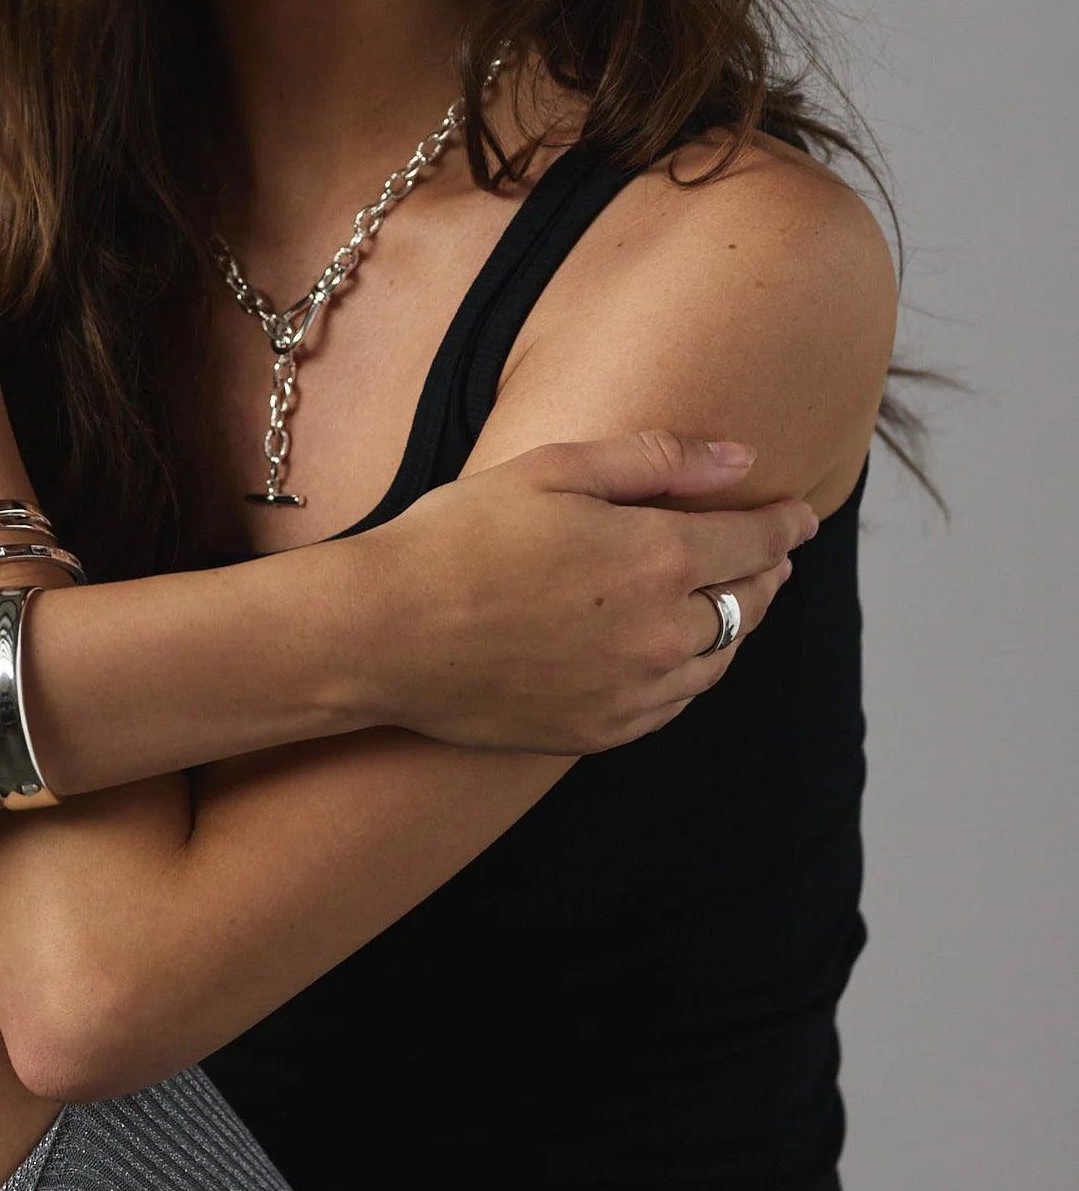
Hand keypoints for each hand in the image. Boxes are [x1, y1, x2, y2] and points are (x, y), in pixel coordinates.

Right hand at [364, 431, 820, 755]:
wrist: (389, 632)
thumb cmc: (461, 536)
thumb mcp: (555, 468)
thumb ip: (656, 460)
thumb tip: (740, 459)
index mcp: (657, 557)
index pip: (753, 541)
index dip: (784, 525)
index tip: (801, 517)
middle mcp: (662, 633)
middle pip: (748, 603)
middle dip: (767, 572)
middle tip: (772, 554)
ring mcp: (635, 692)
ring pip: (718, 660)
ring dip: (736, 625)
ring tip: (732, 600)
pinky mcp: (602, 732)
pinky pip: (675, 704)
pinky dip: (692, 672)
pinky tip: (677, 654)